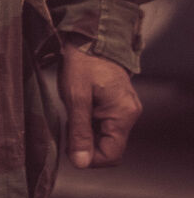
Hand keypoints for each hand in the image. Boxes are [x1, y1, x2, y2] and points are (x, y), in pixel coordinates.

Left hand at [59, 44, 141, 168]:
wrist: (88, 33)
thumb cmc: (82, 61)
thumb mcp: (75, 97)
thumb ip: (79, 131)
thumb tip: (81, 163)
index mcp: (123, 114)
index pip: (112, 155)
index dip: (90, 158)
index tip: (71, 146)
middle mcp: (129, 113)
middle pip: (109, 146)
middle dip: (87, 143)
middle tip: (69, 126)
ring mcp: (124, 107)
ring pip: (105, 135)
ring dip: (87, 131)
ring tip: (73, 113)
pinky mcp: (117, 102)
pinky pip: (105, 122)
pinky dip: (90, 121)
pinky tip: (79, 108)